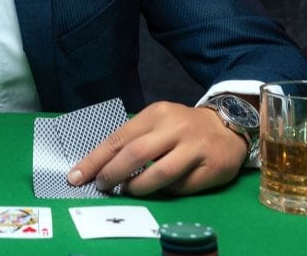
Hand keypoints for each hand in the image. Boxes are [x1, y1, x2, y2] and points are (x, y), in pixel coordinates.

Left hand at [66, 101, 248, 196]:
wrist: (228, 125)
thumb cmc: (182, 127)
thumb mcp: (157, 122)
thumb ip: (134, 139)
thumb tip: (100, 165)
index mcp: (157, 114)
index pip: (119, 138)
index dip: (95, 159)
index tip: (77, 175)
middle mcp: (175, 128)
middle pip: (136, 154)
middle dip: (112, 173)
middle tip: (100, 186)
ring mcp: (195, 148)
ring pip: (159, 174)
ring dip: (137, 187)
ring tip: (127, 190)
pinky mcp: (211, 168)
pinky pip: (181, 186)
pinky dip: (165, 192)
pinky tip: (158, 189)